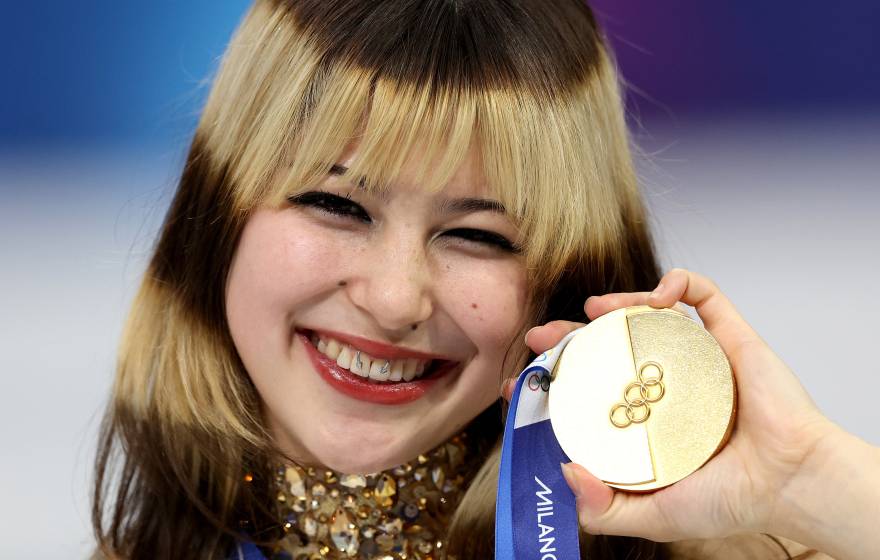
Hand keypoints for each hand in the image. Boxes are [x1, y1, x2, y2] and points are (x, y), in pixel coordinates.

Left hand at [506, 268, 839, 543]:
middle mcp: (664, 385)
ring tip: (593, 307)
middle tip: (541, 336)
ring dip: (616, 302)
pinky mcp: (729, 336)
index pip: (586, 390)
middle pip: (607, 347)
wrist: (791, 483)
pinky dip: (678, 282)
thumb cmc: (732, 501)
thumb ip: (605, 509)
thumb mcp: (654, 515)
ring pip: (647, 315)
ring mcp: (694, 357)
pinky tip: (660, 293)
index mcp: (644, 419)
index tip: (519, 381)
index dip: (552, 381)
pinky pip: (703, 295)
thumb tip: (566, 471)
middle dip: (568, 336)